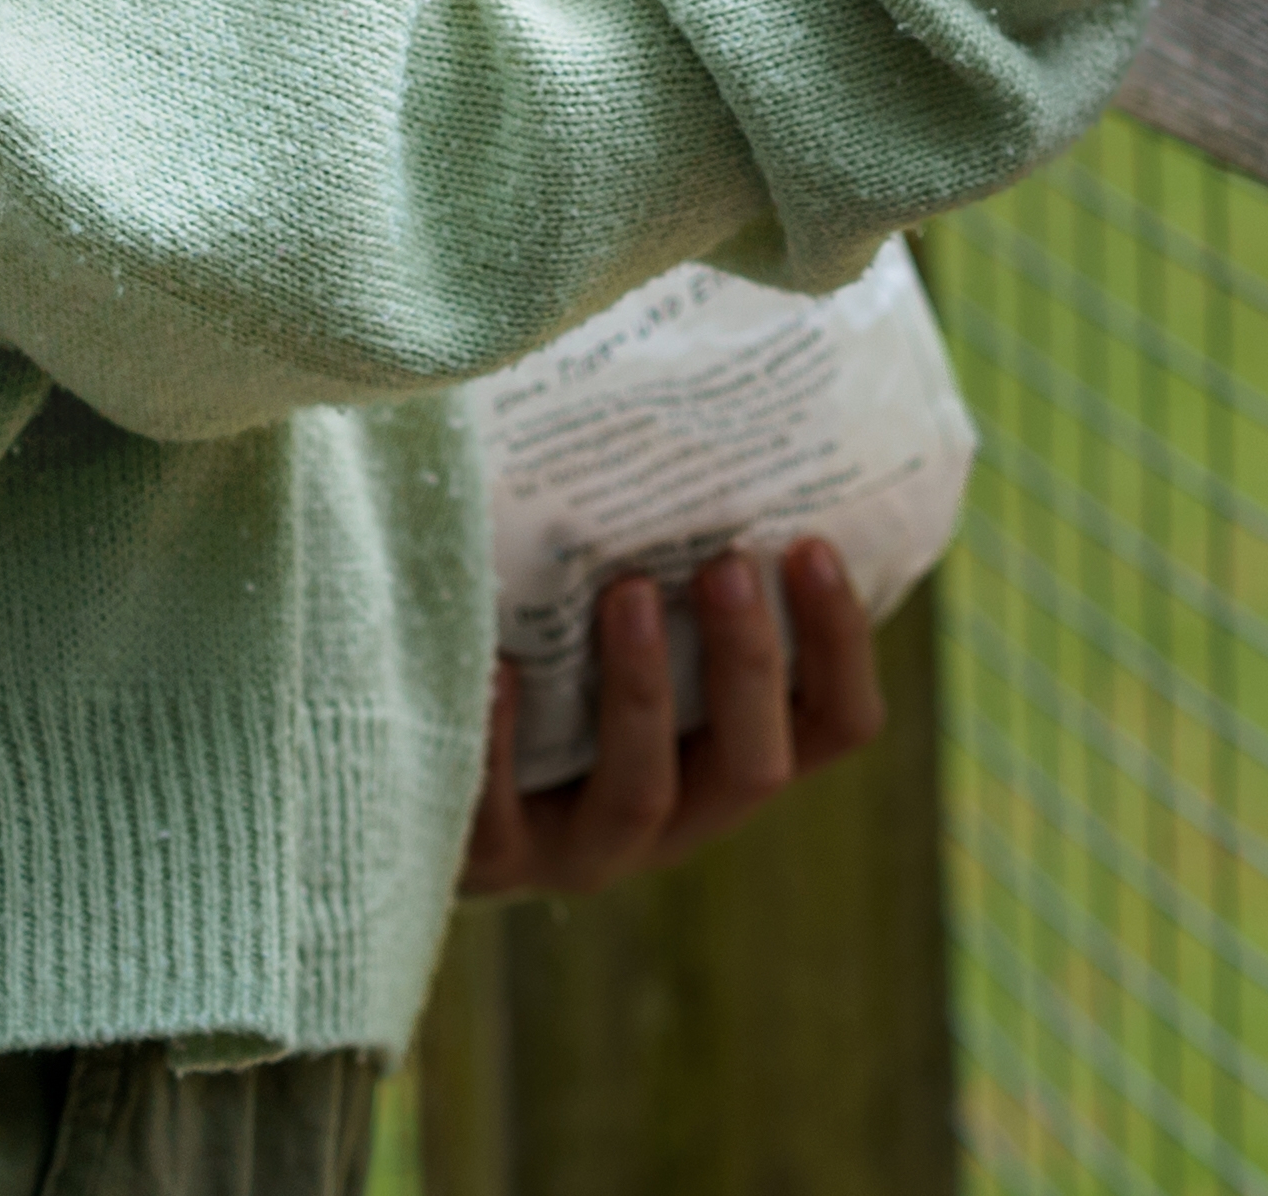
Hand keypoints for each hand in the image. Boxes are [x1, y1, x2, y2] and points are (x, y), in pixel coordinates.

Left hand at [459, 537, 886, 897]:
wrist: (427, 769)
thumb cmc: (556, 653)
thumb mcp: (627, 616)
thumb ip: (675, 555)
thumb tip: (704, 403)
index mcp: (731, 756)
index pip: (835, 724)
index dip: (840, 644)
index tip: (811, 545)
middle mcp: (677, 816)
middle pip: (754, 767)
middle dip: (749, 662)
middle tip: (727, 561)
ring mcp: (581, 850)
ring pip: (641, 795)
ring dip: (644, 692)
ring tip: (626, 591)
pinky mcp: (488, 863)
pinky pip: (501, 817)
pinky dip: (503, 737)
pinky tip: (498, 666)